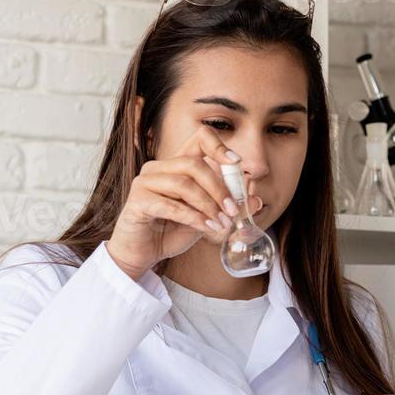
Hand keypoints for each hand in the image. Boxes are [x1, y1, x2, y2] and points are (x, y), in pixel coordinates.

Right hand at [106, 124, 263, 279]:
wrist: (142, 255)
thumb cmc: (170, 233)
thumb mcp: (205, 219)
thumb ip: (225, 208)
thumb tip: (256, 201)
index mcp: (176, 165)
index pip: (199, 139)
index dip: (219, 146)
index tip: (236, 163)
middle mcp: (158, 168)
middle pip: (194, 164)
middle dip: (219, 188)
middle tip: (233, 211)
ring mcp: (145, 182)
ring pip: (184, 184)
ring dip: (208, 205)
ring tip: (221, 223)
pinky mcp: (137, 201)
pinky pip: (170, 205)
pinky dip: (193, 217)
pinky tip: (207, 228)